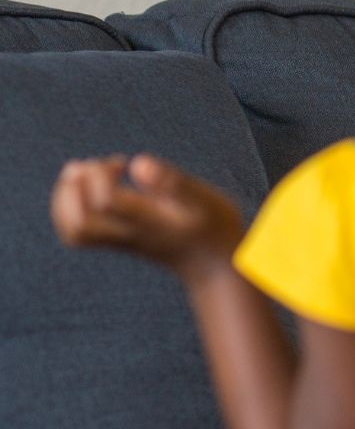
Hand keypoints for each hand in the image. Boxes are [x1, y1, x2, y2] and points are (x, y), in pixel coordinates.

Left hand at [50, 154, 244, 279]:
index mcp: (149, 222)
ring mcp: (120, 241)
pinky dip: (70, 208)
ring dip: (66, 197)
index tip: (123, 163)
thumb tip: (138, 163)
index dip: (102, 175)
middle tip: (93, 166)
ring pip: (73, 229)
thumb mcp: (205, 200)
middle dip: (74, 187)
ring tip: (81, 172)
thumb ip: (173, 183)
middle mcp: (129, 235)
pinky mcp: (116, 241)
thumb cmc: (213, 226)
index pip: (105, 202)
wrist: (214, 265)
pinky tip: (86, 187)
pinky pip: (78, 232)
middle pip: (79, 221)